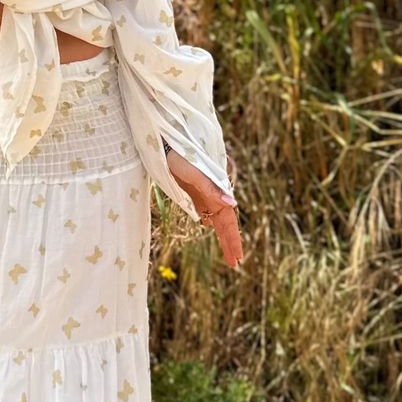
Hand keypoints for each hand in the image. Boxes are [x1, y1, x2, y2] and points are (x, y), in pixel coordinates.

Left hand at [165, 149, 243, 268]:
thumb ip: (210, 188)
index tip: (237, 260)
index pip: (227, 221)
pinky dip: (208, 218)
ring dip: (221, 233)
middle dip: (229, 242)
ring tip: (228, 251)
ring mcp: (203, 190)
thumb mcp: (192, 171)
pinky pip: (204, 206)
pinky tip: (207, 224)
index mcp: (216, 189)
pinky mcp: (192, 186)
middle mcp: (213, 191)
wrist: (164, 138)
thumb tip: (232, 204)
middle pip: (224, 221)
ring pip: (215, 216)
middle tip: (235, 264)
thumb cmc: (177, 153)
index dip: (232, 240)